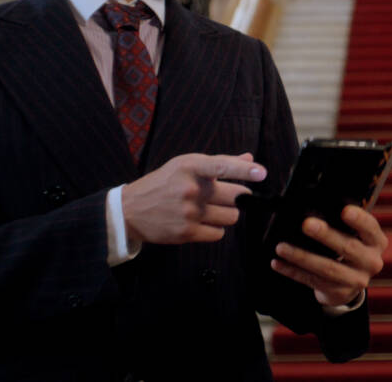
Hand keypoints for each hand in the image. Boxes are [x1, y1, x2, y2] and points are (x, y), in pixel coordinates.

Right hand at [121, 152, 265, 243]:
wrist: (130, 210)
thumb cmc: (163, 183)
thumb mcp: (186, 165)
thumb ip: (219, 163)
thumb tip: (249, 158)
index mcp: (190, 166)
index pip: (222, 166)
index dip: (244, 169)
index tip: (261, 172)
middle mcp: (190, 189)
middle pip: (237, 197)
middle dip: (238, 197)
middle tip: (225, 196)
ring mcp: (189, 212)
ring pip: (232, 217)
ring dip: (227, 214)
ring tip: (210, 209)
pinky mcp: (186, 233)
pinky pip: (219, 233)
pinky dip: (216, 229)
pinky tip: (202, 222)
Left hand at [270, 205, 387, 306]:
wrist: (351, 283)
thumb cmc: (350, 248)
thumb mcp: (356, 236)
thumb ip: (344, 224)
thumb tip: (314, 207)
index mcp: (376, 242)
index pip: (370, 228)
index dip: (359, 219)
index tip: (344, 210)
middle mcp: (371, 262)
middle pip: (348, 248)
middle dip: (325, 235)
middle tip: (306, 224)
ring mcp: (356, 280)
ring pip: (327, 268)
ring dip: (302, 256)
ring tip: (281, 247)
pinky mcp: (338, 292)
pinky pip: (312, 281)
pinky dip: (293, 271)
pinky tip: (278, 263)